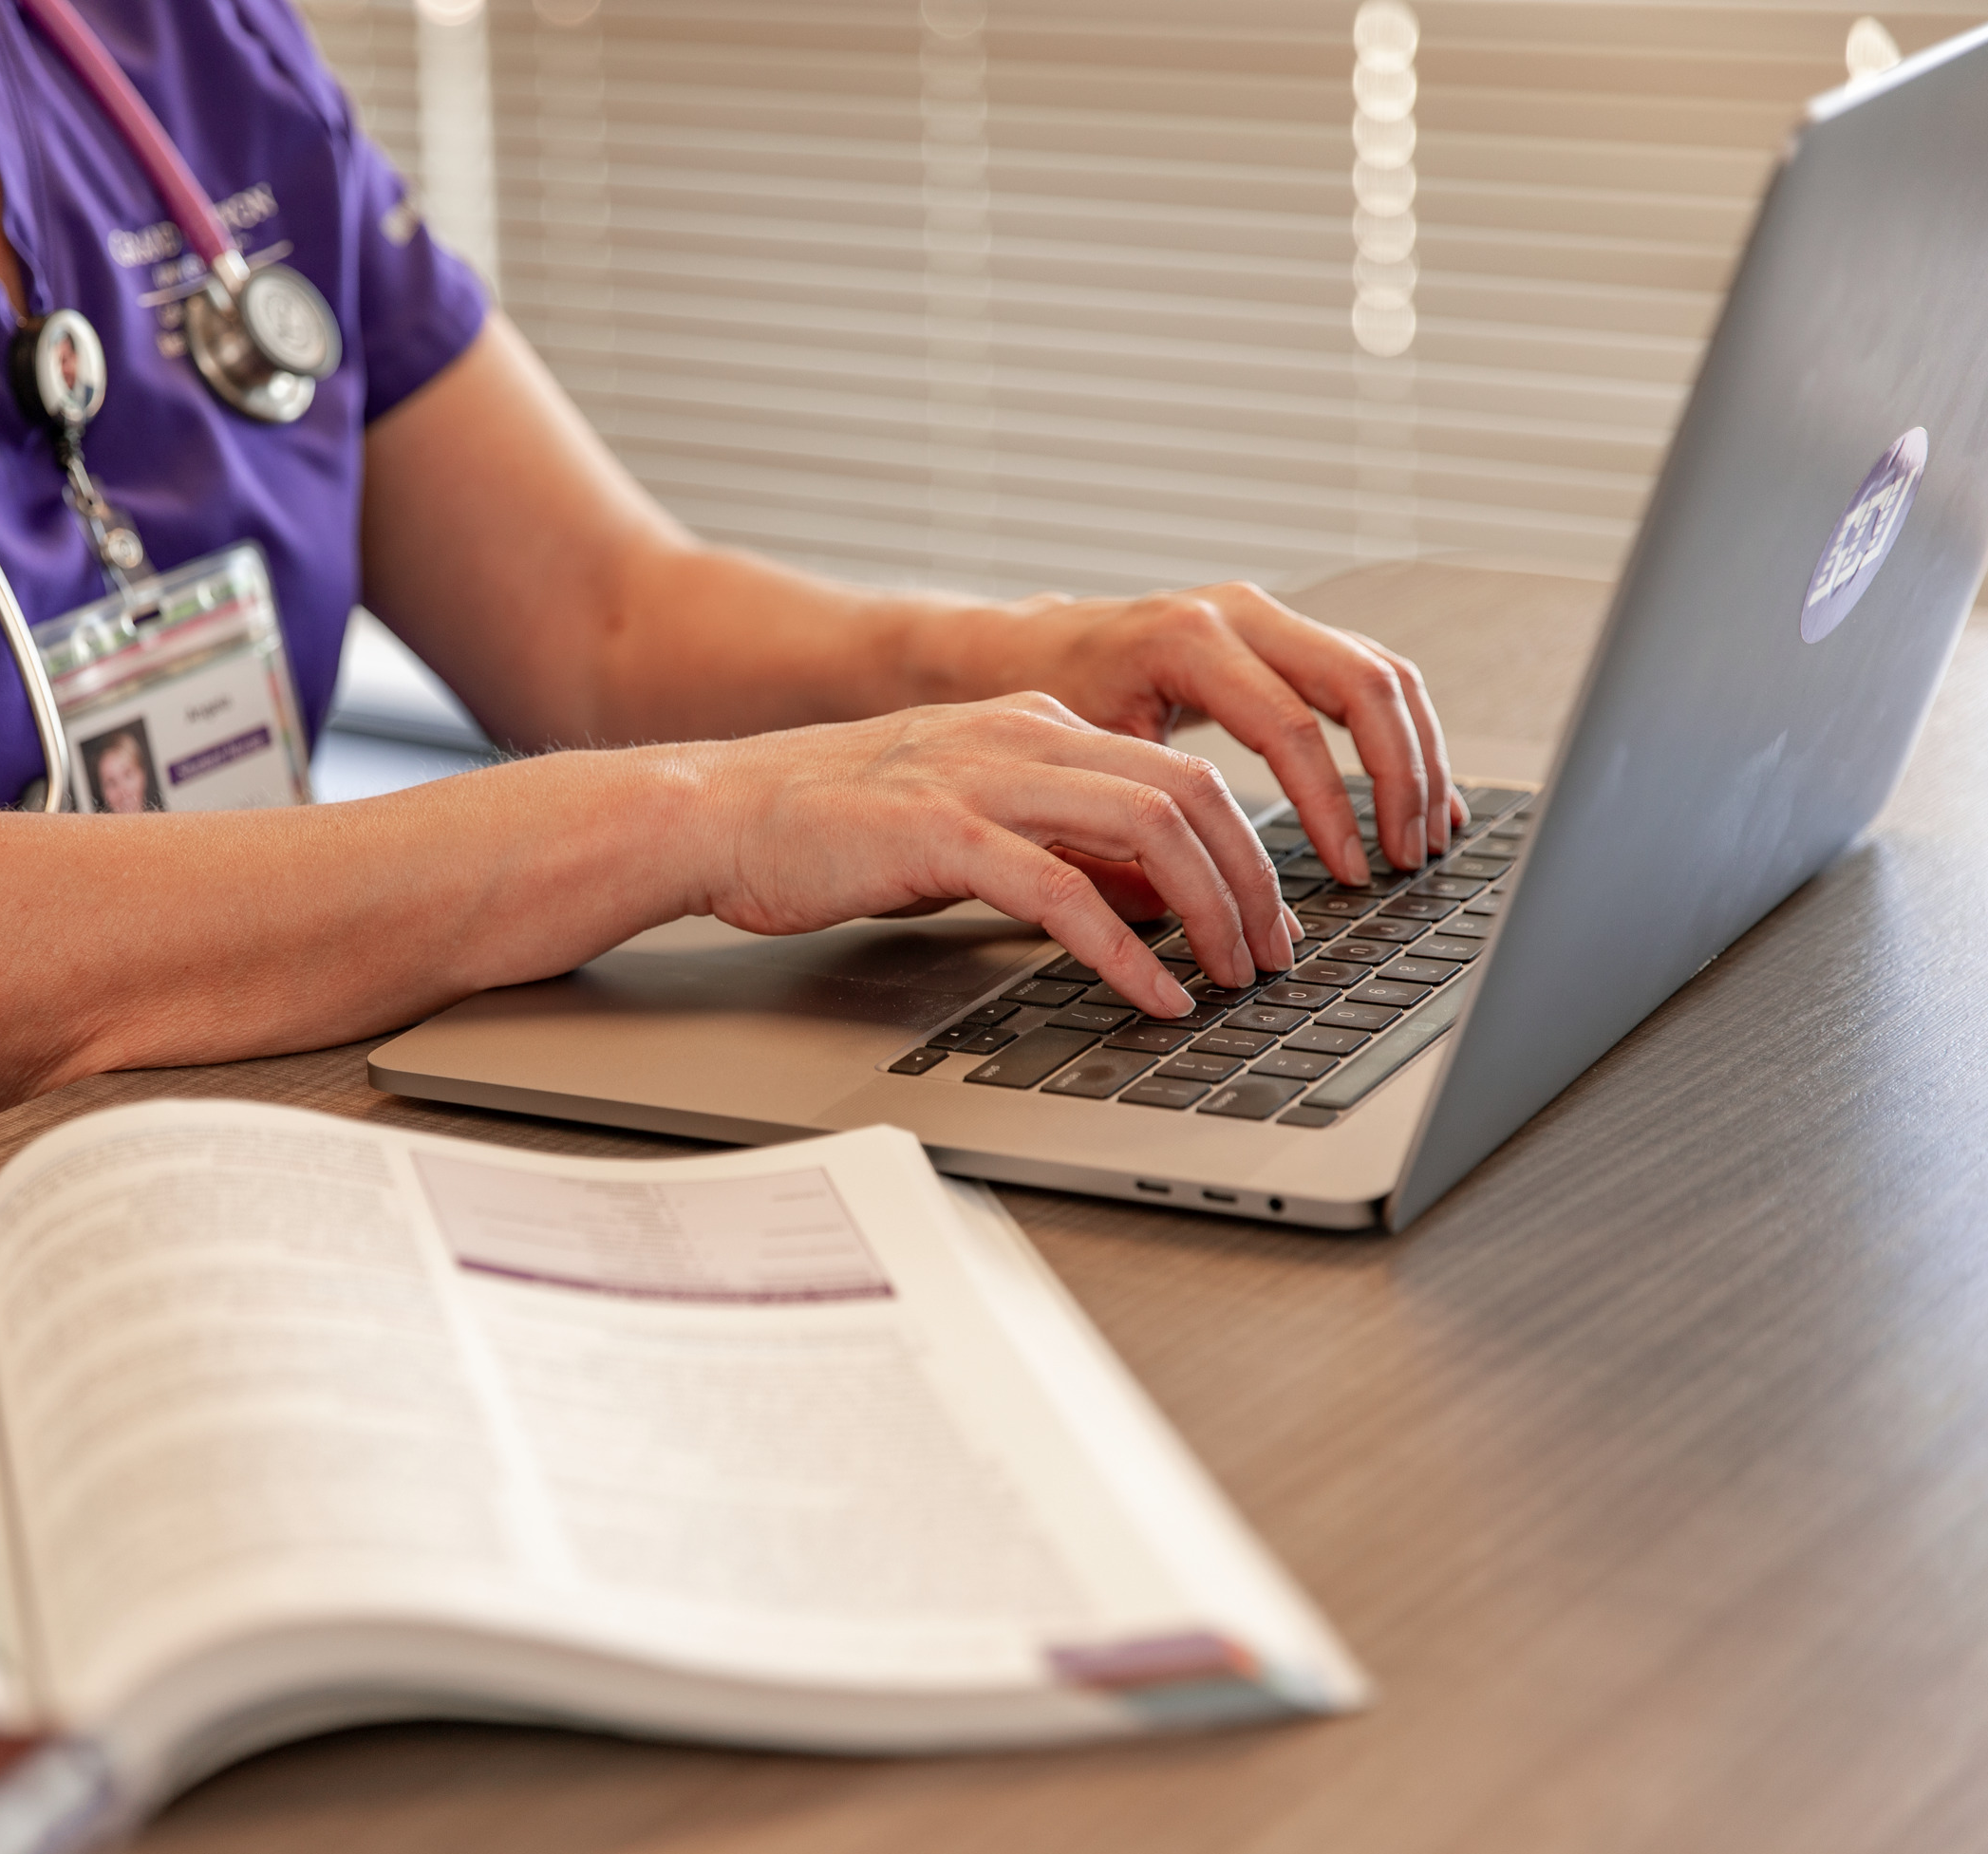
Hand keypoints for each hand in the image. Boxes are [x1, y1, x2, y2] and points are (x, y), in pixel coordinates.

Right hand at [684, 696, 1300, 1017]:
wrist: (714, 813)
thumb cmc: (826, 827)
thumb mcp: (968, 825)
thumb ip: (1060, 847)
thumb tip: (1152, 899)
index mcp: (1034, 726)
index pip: (1180, 772)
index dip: (1248, 848)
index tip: (1268, 918)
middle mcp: (1023, 737)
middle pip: (1191, 793)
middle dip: (1253, 882)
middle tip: (1273, 956)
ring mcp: (983, 779)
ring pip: (1149, 829)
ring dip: (1211, 911)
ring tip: (1231, 978)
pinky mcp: (943, 834)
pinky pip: (1066, 892)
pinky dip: (1127, 951)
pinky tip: (1153, 994)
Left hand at [973, 582, 1465, 882]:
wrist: (1032, 649)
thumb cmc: (1048, 705)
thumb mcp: (1085, 759)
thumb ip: (1142, 822)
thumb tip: (1200, 915)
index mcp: (1187, 640)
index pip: (1289, 729)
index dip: (1330, 809)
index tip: (1352, 873)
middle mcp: (1238, 613)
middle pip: (1364, 682)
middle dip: (1400, 777)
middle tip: (1407, 856)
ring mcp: (1267, 615)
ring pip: (1382, 672)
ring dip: (1417, 756)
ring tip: (1428, 835)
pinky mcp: (1284, 632)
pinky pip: (1368, 674)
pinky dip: (1403, 734)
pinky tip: (1422, 793)